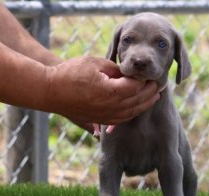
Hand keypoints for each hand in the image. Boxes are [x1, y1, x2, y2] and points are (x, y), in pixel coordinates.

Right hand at [45, 56, 159, 124]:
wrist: (49, 91)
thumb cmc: (70, 73)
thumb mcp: (95, 63)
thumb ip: (116, 69)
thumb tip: (130, 74)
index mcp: (110, 91)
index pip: (136, 87)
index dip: (146, 80)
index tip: (152, 74)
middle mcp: (110, 107)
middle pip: (138, 101)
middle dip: (150, 92)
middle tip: (159, 84)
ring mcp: (105, 116)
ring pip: (132, 112)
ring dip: (145, 104)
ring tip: (154, 96)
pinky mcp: (100, 120)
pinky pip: (122, 119)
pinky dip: (133, 112)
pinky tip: (138, 107)